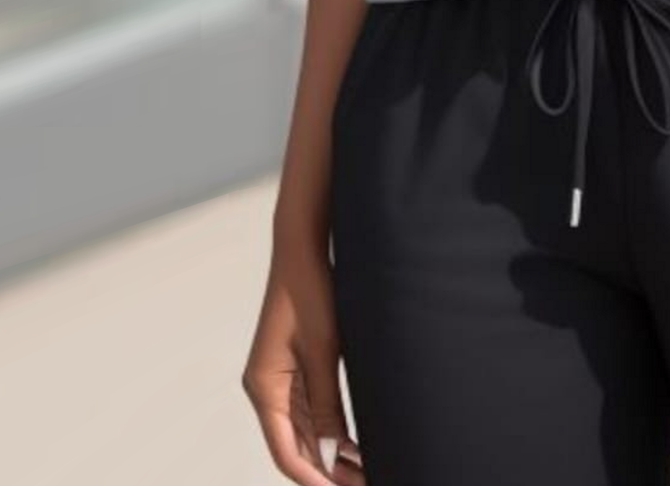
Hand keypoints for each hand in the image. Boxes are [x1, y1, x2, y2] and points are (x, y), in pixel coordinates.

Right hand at [241, 238, 364, 484]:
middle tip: (364, 485)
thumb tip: (330, 456)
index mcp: (264, 388)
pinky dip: (330, 432)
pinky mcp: (293, 368)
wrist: (304, 248)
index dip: (313, 479)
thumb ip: (325, 406)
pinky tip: (354, 447)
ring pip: (303, 433)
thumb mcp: (324, 352)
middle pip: (295, 446)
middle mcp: (267, 389)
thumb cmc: (311, 292)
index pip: (285, 452)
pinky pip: (309, 413)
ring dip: (330, 456)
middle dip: (327, 472)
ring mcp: (279, 380)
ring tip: (364, 473)